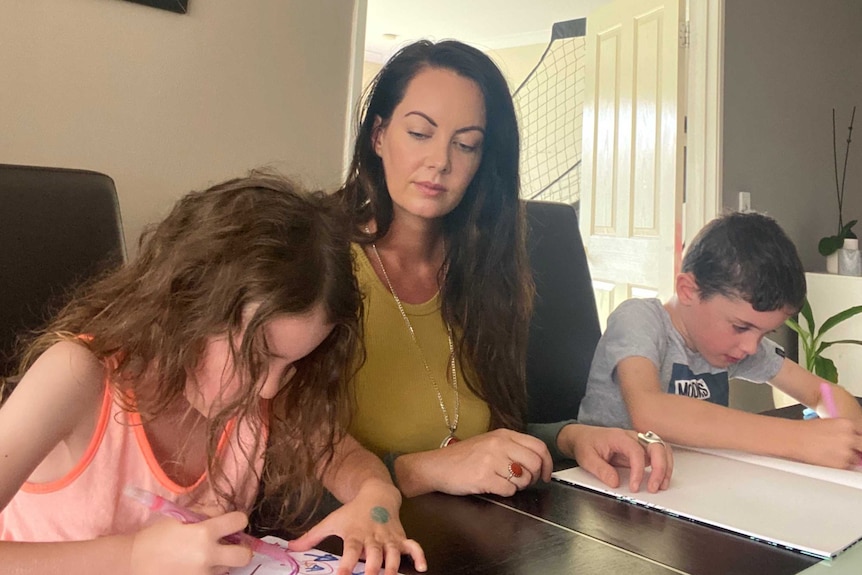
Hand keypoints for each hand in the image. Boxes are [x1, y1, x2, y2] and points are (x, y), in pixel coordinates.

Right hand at [130, 511, 252, 574]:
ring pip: (228, 568)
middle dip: (242, 549)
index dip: (238, 520)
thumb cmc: (156, 537)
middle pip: (244, 555)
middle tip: (231, 545)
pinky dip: (209, 571)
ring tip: (203, 556)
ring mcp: (203, 574)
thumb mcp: (180, 517)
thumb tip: (225, 513)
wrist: (134, 563)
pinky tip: (196, 565)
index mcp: (204, 533)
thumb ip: (206, 513)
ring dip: (222, 561)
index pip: (239, 521)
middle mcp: (208, 556)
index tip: (232, 522)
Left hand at [289, 479, 425, 574]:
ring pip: (394, 553)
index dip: (346, 564)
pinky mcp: (401, 537)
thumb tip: (290, 547)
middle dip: (373, 568)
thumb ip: (312, 537)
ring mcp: (389, 537)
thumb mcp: (331, 521)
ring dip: (393, 566)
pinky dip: (419, 556)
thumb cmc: (352, 512)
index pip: (350, 551)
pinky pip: (414, 546)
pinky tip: (422, 568)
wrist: (377, 494)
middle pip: (374, 554)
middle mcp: (373, 536)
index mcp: (355, 534)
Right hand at [397, 428, 553, 496]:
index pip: (538, 446)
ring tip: (503, 483)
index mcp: (503, 434)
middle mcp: (500, 444)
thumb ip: (511, 448)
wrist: (436, 466)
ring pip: (524, 479)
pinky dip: (505, 492)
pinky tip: (492, 487)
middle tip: (524, 482)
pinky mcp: (484, 477)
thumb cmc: (462, 458)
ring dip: (518, 486)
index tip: (545, 474)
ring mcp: (492, 460)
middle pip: (534, 463)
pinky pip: (509, 490)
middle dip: (533, 477)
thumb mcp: (489, 443)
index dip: (547, 463)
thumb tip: (536, 462)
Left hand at [557, 424, 672, 492]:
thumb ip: (601, 470)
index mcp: (619, 437)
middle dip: (660, 468)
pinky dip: (664, 466)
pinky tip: (661, 480)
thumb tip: (615, 483)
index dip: (638, 471)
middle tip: (654, 487)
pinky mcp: (641, 449)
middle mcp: (632, 437)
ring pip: (662, 449)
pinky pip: (659, 455)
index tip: (634, 487)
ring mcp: (639, 442)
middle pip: (656, 446)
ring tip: (662, 485)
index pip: (636, 451)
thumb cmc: (586, 444)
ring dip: (666, 467)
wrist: (583, 437)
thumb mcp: (587, 458)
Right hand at [795, 418, 861, 468]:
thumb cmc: (805, 431)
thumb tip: (852, 439)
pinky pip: (845, 467)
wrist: (792, 439)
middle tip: (845, 450)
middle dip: (857, 449)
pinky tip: (825, 458)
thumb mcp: (829, 424)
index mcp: (847, 424)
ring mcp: (846, 451)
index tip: (855, 444)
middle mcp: (849, 437)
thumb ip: (844, 431)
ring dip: (847, 458)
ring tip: (829, 453)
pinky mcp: (840, 464)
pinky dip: (838, 465)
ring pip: (855, 458)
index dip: (857, 440)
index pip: (861, 433)